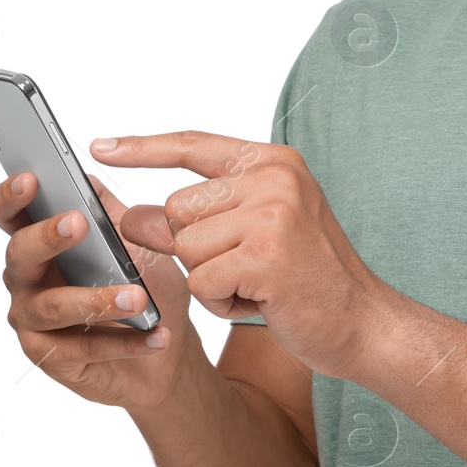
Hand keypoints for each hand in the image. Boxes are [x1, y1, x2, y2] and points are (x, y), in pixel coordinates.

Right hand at [0, 171, 198, 410]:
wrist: (170, 347)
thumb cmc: (147, 287)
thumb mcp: (136, 242)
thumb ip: (109, 212)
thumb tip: (85, 176)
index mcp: (40, 243)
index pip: (8, 215)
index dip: (11, 196)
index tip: (30, 179)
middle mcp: (27, 280)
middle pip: (20, 254)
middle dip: (47, 237)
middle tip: (78, 223)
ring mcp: (34, 321)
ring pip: (54, 306)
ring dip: (97, 299)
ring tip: (139, 297)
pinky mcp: (52, 358)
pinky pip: (85, 347)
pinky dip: (125, 342)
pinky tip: (157, 335)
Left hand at [92, 131, 389, 380]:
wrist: (364, 322)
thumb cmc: (310, 279)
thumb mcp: (256, 233)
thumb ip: (200, 217)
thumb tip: (132, 217)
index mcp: (275, 163)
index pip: (192, 145)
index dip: (143, 148)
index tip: (101, 146)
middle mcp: (275, 179)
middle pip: (177, 208)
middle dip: (194, 249)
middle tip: (246, 267)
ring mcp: (273, 215)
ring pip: (185, 248)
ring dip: (209, 279)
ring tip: (256, 284)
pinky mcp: (265, 257)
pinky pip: (201, 281)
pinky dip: (221, 302)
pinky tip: (261, 301)